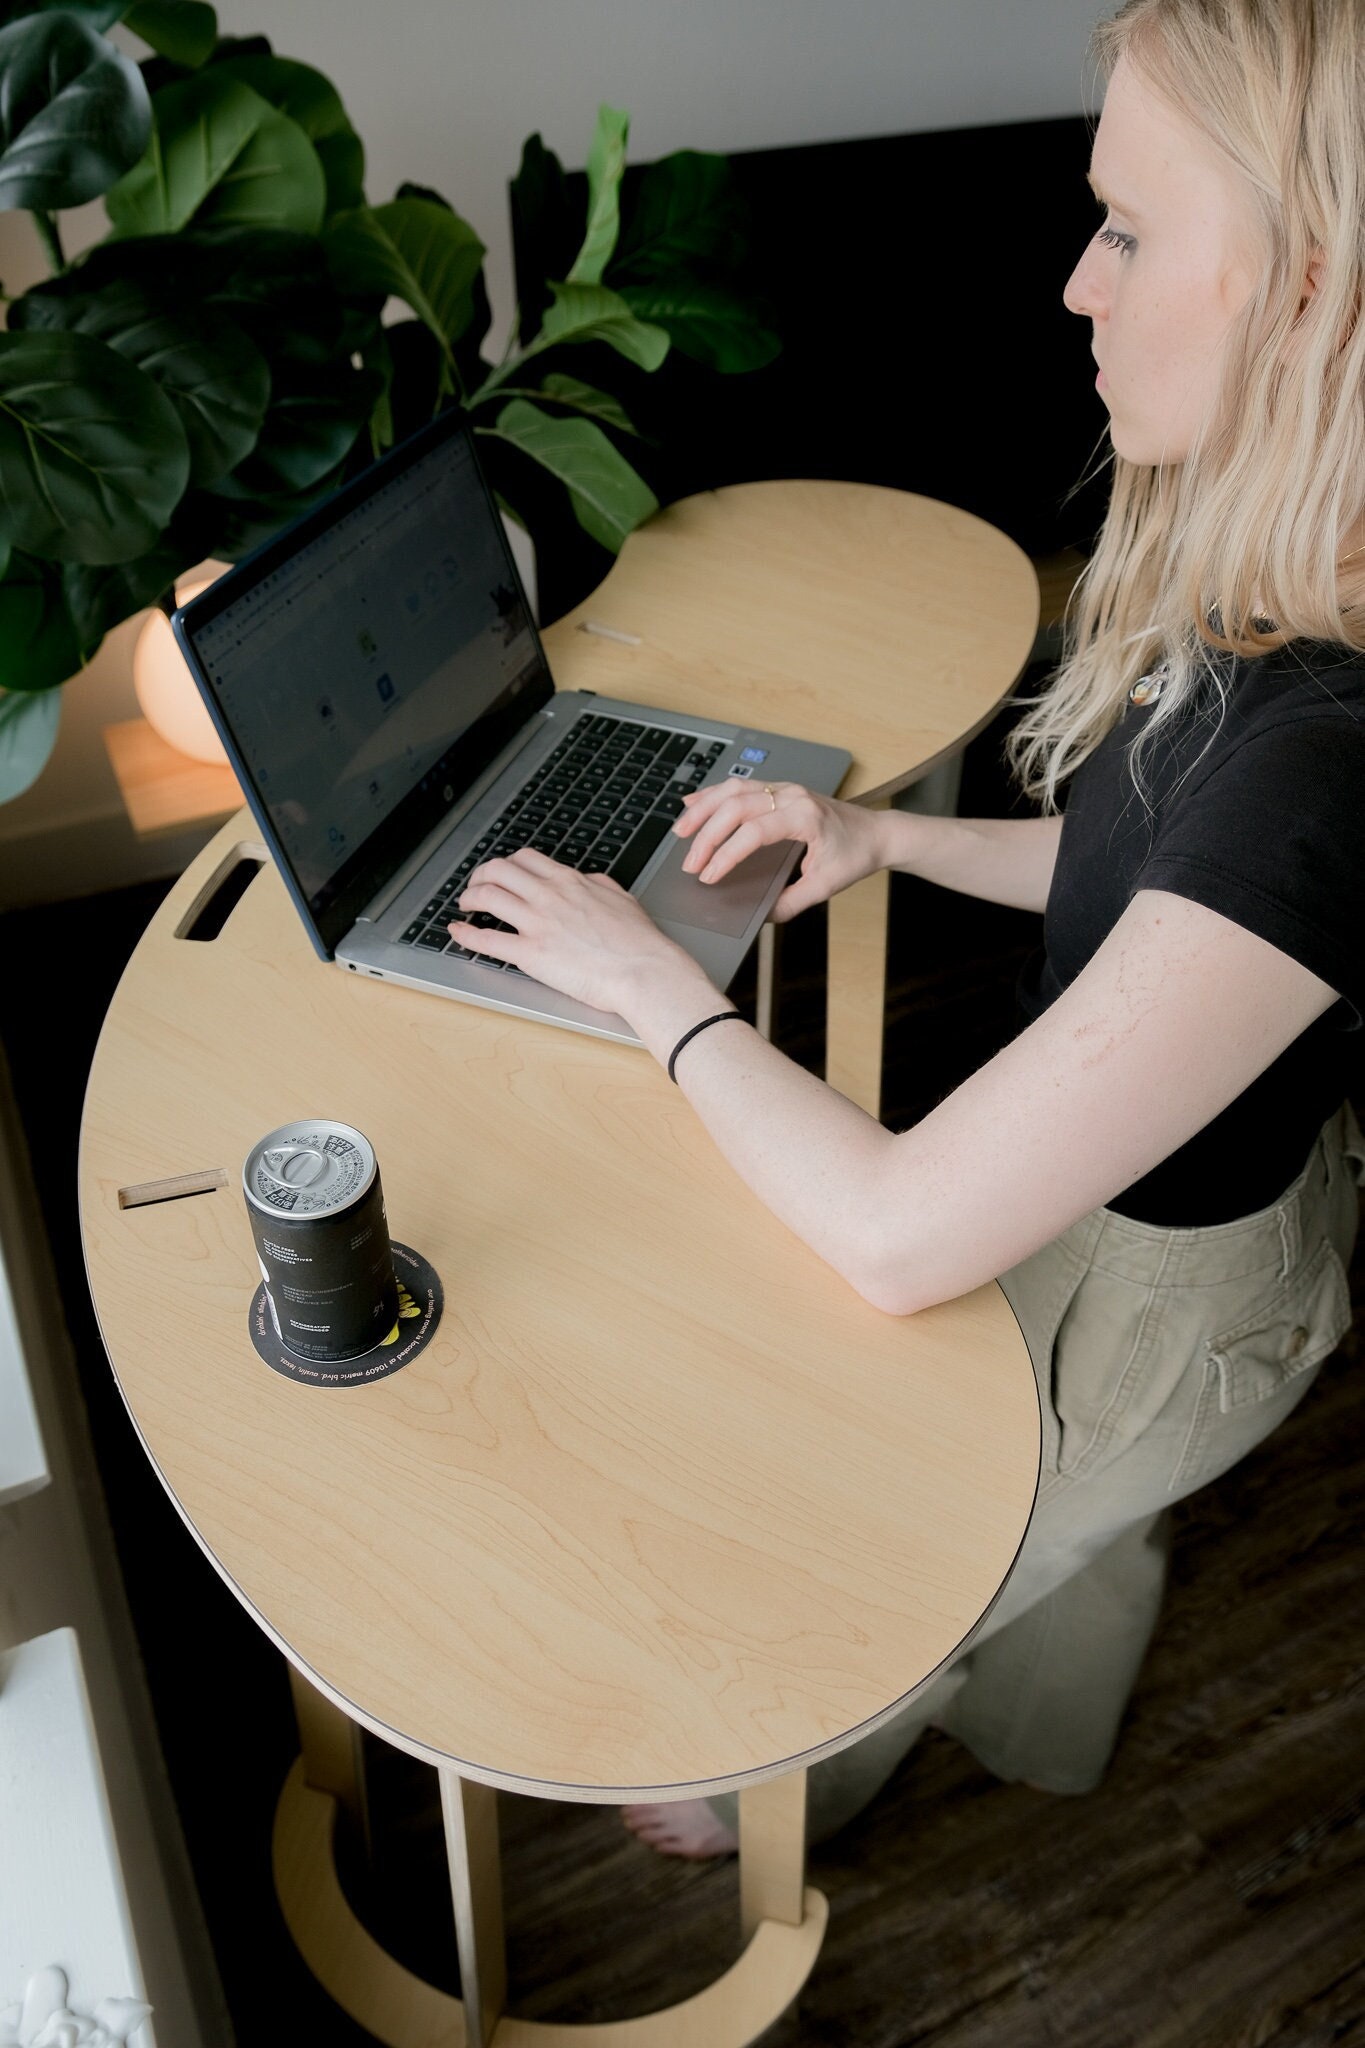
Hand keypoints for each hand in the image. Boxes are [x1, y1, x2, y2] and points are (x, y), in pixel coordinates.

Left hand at [451, 849, 709, 1020]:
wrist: (644, 970)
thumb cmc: (639, 942)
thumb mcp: (621, 898)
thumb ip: (597, 885)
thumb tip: (587, 880)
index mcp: (569, 881)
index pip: (525, 859)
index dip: (506, 864)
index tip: (502, 874)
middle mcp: (548, 895)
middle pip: (498, 870)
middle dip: (481, 876)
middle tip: (477, 887)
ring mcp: (537, 923)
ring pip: (487, 896)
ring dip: (470, 898)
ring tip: (466, 906)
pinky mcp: (531, 954)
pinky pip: (487, 940)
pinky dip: (465, 934)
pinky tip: (456, 932)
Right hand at [673, 781, 888, 919]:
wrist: (876, 833)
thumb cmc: (855, 855)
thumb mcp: (825, 886)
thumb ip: (791, 902)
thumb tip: (759, 916)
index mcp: (805, 817)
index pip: (754, 831)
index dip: (727, 854)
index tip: (709, 876)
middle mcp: (792, 796)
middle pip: (736, 806)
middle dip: (707, 836)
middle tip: (690, 864)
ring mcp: (784, 789)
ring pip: (733, 789)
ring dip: (703, 809)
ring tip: (681, 831)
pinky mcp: (778, 790)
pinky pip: (740, 785)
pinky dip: (713, 794)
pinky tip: (693, 803)